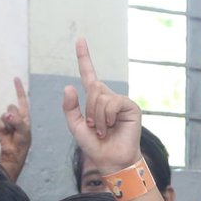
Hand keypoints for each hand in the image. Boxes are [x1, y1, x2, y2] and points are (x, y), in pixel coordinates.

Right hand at [0, 77, 31, 173]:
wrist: (13, 152)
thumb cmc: (22, 142)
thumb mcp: (24, 131)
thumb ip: (17, 122)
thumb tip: (7, 115)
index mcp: (24, 115)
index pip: (22, 99)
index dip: (19, 89)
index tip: (15, 78)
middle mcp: (15, 115)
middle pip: (11, 106)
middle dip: (13, 116)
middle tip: (15, 127)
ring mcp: (6, 120)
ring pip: (4, 114)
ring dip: (8, 123)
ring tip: (11, 132)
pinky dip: (1, 127)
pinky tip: (5, 133)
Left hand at [61, 39, 141, 173]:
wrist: (111, 160)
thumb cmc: (94, 145)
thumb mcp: (75, 126)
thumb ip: (69, 108)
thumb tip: (69, 86)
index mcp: (95, 99)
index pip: (89, 74)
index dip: (84, 57)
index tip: (80, 40)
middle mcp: (108, 97)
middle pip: (92, 88)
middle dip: (89, 109)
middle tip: (94, 127)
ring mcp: (120, 101)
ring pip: (101, 96)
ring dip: (97, 117)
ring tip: (103, 130)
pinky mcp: (131, 106)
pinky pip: (112, 102)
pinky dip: (107, 116)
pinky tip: (111, 126)